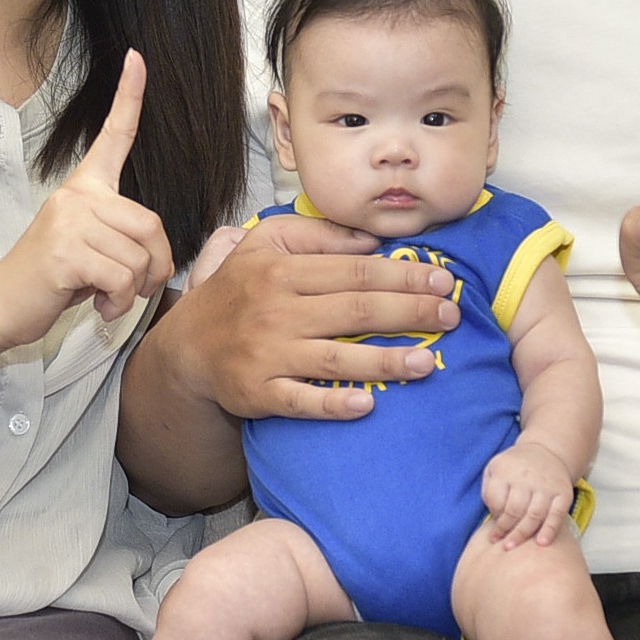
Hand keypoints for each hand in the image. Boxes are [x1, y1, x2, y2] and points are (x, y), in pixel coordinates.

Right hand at [0, 52, 175, 394]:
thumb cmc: (48, 282)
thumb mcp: (87, 248)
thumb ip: (118, 237)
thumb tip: (156, 257)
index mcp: (82, 188)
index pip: (114, 136)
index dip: (130, 97)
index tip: (139, 58)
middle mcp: (76, 195)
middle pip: (151, 224)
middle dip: (152, 268)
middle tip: (126, 289)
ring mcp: (69, 220)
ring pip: (139, 256)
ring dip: (131, 290)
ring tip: (102, 296)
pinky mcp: (66, 251)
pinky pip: (122, 277)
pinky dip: (117, 302)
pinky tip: (96, 306)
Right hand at [161, 210, 460, 422]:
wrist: (187, 347)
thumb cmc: (239, 290)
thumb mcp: (266, 245)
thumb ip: (319, 235)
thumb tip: (373, 241)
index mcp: (282, 270)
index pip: (355, 272)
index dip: (403, 276)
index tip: (442, 281)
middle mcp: (276, 310)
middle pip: (355, 310)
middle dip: (410, 312)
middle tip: (452, 316)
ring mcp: (267, 354)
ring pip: (336, 357)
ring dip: (386, 361)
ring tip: (428, 363)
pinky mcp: (258, 392)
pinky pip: (301, 401)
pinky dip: (333, 404)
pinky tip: (368, 404)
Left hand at [480, 440, 580, 545]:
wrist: (547, 451)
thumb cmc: (515, 467)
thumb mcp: (494, 468)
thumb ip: (489, 489)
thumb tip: (494, 517)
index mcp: (506, 470)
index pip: (496, 499)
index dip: (494, 515)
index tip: (494, 525)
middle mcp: (526, 477)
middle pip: (514, 510)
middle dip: (506, 529)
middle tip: (502, 544)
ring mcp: (546, 486)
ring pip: (534, 515)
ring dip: (522, 533)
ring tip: (512, 546)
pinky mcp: (563, 493)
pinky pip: (557, 515)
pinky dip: (550, 530)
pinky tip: (542, 543)